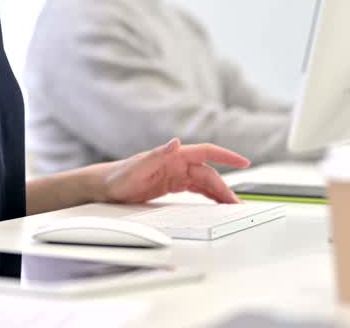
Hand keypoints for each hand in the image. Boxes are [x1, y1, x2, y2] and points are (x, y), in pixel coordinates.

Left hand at [98, 138, 250, 204]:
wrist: (105, 187)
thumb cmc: (119, 176)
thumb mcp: (139, 167)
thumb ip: (158, 154)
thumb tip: (177, 141)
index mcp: (174, 156)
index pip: (206, 152)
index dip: (226, 156)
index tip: (244, 162)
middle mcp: (178, 163)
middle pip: (209, 174)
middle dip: (225, 188)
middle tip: (236, 204)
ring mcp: (176, 174)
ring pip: (205, 183)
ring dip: (219, 194)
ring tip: (232, 207)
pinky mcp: (172, 185)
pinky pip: (196, 190)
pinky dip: (208, 196)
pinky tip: (216, 204)